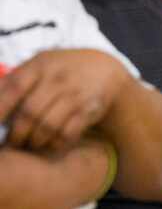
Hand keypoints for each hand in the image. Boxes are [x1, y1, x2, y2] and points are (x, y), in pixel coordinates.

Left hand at [0, 49, 129, 150]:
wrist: (105, 70)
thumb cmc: (62, 69)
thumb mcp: (41, 63)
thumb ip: (14, 79)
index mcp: (40, 66)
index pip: (14, 88)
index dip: (0, 109)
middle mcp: (58, 79)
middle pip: (30, 112)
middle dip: (16, 134)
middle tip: (10, 144)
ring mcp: (75, 95)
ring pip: (48, 126)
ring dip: (34, 141)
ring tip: (28, 145)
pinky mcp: (88, 111)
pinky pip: (67, 133)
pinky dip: (55, 143)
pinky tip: (49, 144)